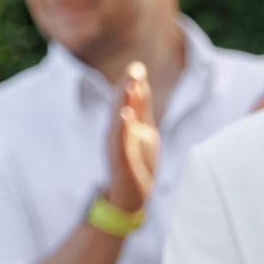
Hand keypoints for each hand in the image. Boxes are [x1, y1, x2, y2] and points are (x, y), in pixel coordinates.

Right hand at [105, 64, 159, 214]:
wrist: (130, 196)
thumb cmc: (137, 162)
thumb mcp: (143, 132)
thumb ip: (140, 110)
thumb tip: (139, 84)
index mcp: (129, 125)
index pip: (131, 101)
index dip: (135, 85)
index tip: (138, 68)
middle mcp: (120, 132)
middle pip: (122, 106)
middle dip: (127, 87)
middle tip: (134, 69)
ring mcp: (119, 146)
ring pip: (120, 120)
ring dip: (124, 103)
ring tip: (129, 86)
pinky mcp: (121, 160)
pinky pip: (121, 142)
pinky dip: (122, 128)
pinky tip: (124, 116)